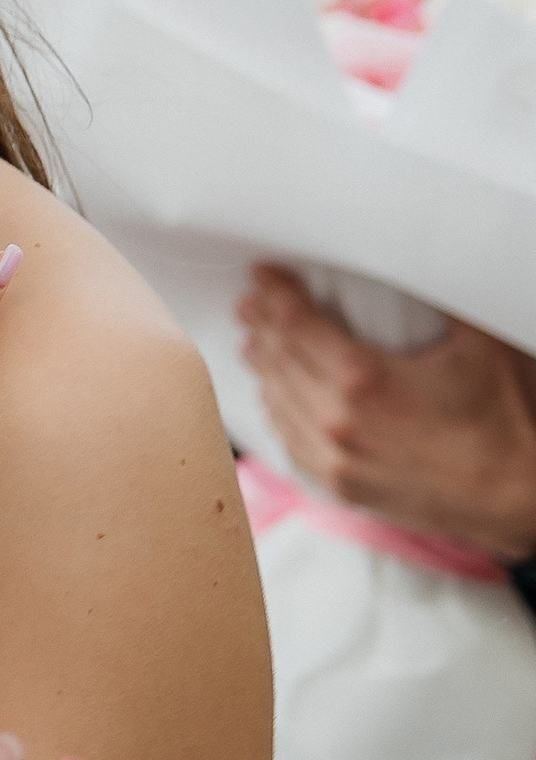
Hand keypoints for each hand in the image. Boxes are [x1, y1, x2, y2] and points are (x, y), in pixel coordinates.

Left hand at [239, 269, 535, 556]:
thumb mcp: (477, 343)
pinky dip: (277, 414)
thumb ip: (441, 298)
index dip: (274, 294)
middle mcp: (337, 420)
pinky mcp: (343, 487)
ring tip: (254, 343)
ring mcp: (336, 458)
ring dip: (264, 368)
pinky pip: (291, 443)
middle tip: (251, 302)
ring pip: (279, 401)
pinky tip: (274, 399)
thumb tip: (421, 261)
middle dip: (262, 325)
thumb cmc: (503, 420)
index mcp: (363, 378)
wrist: (518, 498)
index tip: (263, 275)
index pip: (296, 323)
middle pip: (279, 359)